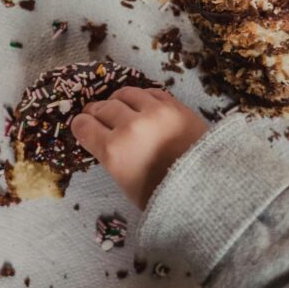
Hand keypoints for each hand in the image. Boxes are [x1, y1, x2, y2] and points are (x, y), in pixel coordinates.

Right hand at [71, 87, 207, 209]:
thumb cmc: (164, 195)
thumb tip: (104, 139)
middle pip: (102, 108)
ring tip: (118, 107)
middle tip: (96, 115)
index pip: (84, 126)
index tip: (82, 125)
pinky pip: (149, 92)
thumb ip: (111, 157)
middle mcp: (130, 126)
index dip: (81, 125)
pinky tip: (141, 104)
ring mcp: (154, 112)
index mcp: (114, 151)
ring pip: (125, 94)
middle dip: (96, 112)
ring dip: (117, 100)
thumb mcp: (126, 183)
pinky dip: (141, 97)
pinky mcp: (174, 105)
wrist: (207, 187)